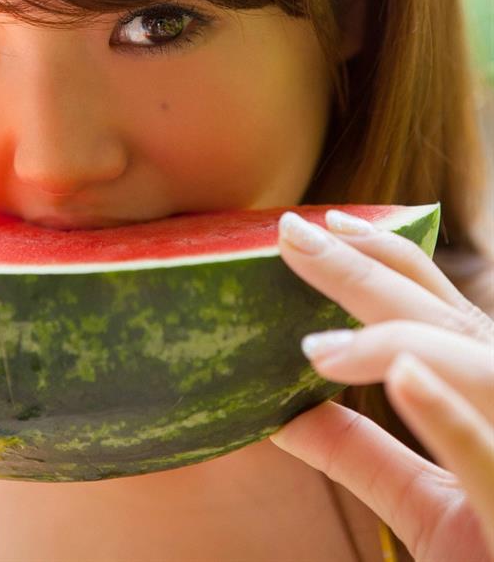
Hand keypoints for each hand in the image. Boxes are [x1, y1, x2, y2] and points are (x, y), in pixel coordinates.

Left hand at [269, 209, 493, 561]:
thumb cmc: (493, 556)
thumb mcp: (422, 503)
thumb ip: (360, 453)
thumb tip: (280, 416)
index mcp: (490, 392)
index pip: (437, 306)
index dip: (386, 255)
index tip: (327, 223)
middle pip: (440, 316)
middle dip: (364, 270)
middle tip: (293, 233)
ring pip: (472, 361)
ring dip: (393, 337)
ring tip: (315, 341)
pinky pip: (486, 454)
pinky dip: (445, 413)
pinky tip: (402, 376)